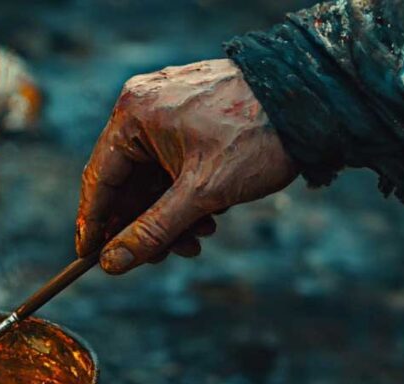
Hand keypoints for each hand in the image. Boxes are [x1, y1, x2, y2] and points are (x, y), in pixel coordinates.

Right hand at [76, 59, 297, 273]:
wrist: (316, 100)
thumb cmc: (257, 136)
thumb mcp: (202, 194)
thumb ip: (152, 231)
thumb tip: (111, 263)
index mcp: (134, 114)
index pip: (98, 179)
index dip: (94, 223)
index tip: (88, 257)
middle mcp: (145, 105)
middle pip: (128, 181)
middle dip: (146, 225)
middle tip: (160, 258)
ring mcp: (169, 108)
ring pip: (153, 176)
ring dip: (170, 215)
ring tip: (197, 239)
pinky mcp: (192, 115)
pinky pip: (173, 163)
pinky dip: (185, 194)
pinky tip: (210, 217)